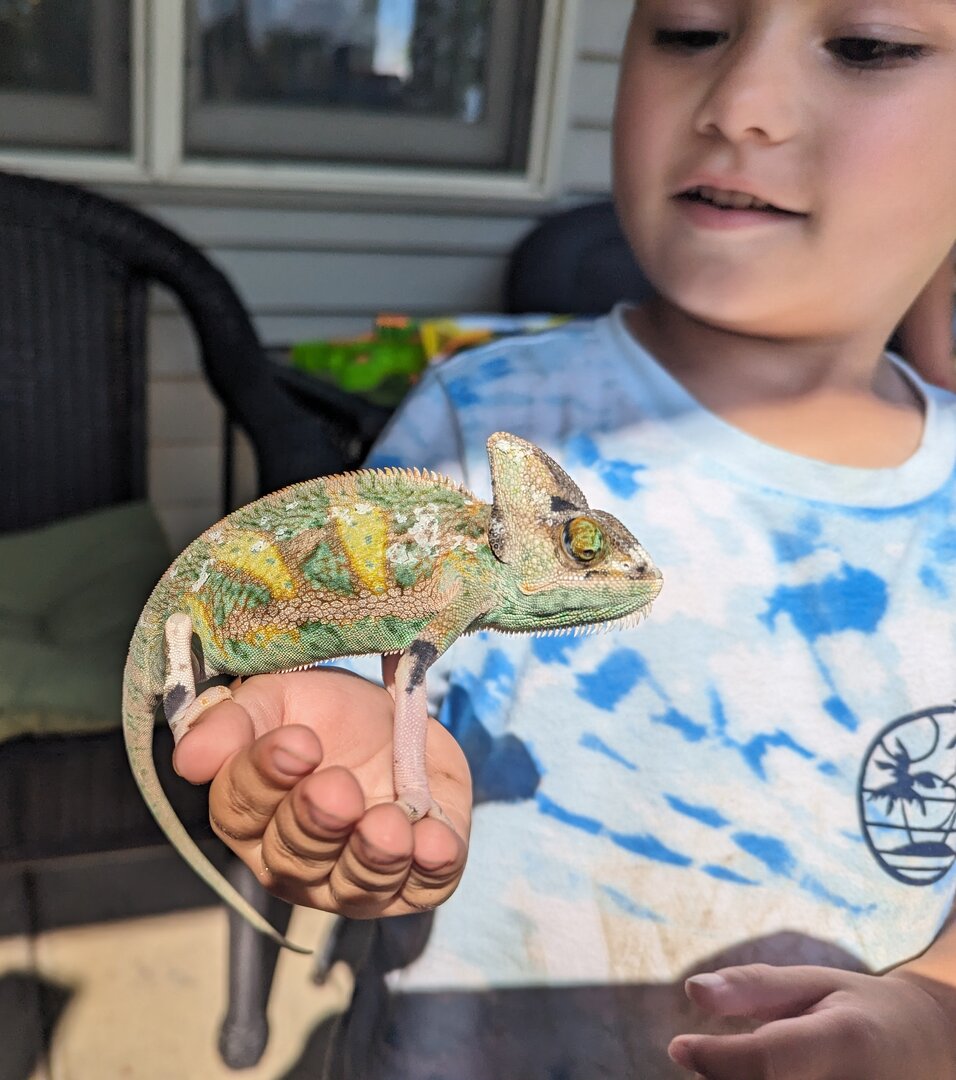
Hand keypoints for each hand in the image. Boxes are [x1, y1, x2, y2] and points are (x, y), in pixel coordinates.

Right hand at [172, 661, 470, 917]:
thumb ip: (234, 722)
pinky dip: (431, 867)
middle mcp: (296, 860)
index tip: (297, 742)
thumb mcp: (277, 698)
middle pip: (295, 856)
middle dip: (317, 821)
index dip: (266, 776)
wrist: (400, 720)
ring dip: (373, 857)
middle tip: (338, 786)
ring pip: (356, 885)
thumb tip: (188, 757)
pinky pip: (422, 887)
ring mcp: (354, 879)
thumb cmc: (326, 714)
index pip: (242, 808)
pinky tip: (435, 841)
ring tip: (389, 823)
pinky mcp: (415, 882)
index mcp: (252, 814)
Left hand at [668, 962, 955, 1079]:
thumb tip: (691, 990)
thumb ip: (753, 987)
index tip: (679, 1046)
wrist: (933, 1048)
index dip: (716, 1059)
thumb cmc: (859, 1009)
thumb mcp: (813, 983)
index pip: (769, 1061)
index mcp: (845, 1040)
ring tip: (743, 1071)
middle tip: (708, 1061)